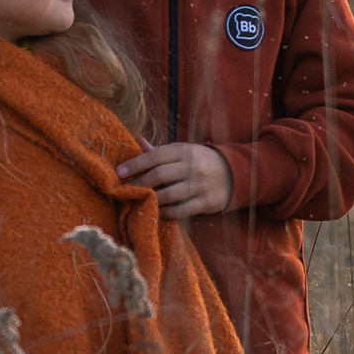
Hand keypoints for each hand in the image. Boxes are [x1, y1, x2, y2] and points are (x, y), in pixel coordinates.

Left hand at [117, 142, 233, 219]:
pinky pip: (181, 210)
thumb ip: (159, 150)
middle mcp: (192, 166)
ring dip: (150, 200)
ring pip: (169, 195)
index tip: (119, 172)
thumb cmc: (200, 161)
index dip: (136, 164)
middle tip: (123, 191)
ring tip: (136, 202)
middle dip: (139, 184)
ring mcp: (200, 185)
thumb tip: (137, 141)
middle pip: (160, 175)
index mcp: (184, 150)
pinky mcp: (206, 202)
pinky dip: (165, 212)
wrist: (234, 173)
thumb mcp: (183, 151)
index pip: (155, 155)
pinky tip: (155, 212)